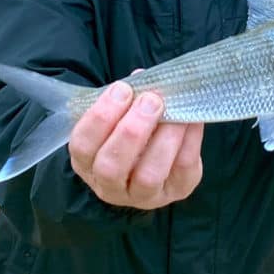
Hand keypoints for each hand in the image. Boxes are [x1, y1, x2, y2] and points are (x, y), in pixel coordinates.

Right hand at [68, 80, 203, 208]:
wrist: (161, 161)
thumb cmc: (132, 133)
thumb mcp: (121, 117)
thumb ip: (127, 100)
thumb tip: (142, 77)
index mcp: (87, 163)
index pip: (83, 146)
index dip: (100, 118)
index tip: (122, 89)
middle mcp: (110, 187)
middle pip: (111, 167)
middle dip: (130, 130)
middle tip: (150, 100)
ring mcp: (143, 196)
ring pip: (147, 176)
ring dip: (162, 139)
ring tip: (171, 111)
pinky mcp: (176, 191)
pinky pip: (181, 169)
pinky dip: (188, 140)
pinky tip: (190, 119)